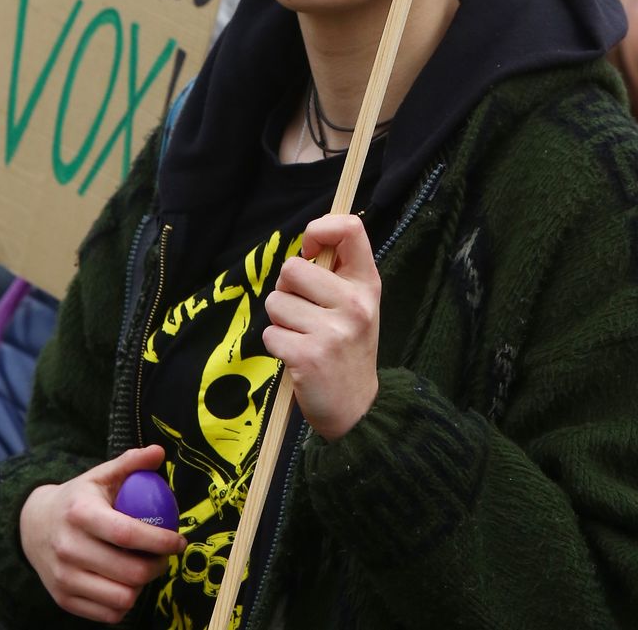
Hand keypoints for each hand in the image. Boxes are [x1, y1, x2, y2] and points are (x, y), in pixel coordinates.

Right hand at [18, 444, 183, 623]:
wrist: (33, 526)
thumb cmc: (78, 499)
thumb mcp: (100, 475)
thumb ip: (130, 462)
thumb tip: (159, 452)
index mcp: (80, 514)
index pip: (127, 534)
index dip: (160, 541)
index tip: (179, 541)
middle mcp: (69, 549)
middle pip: (129, 572)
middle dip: (158, 566)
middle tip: (166, 557)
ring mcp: (64, 579)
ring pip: (121, 598)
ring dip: (143, 586)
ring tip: (147, 569)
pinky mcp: (63, 600)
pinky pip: (107, 614)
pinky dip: (125, 603)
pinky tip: (129, 584)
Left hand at [264, 214, 380, 439]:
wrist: (357, 409)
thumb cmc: (348, 347)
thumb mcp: (357, 305)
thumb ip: (337, 273)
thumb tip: (306, 244)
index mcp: (367, 283)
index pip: (350, 229)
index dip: (320, 229)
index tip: (310, 250)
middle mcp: (354, 303)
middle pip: (292, 268)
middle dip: (286, 289)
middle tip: (303, 311)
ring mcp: (332, 331)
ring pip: (275, 302)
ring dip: (280, 320)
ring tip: (303, 336)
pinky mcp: (308, 356)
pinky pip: (269, 333)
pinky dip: (277, 345)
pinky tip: (297, 356)